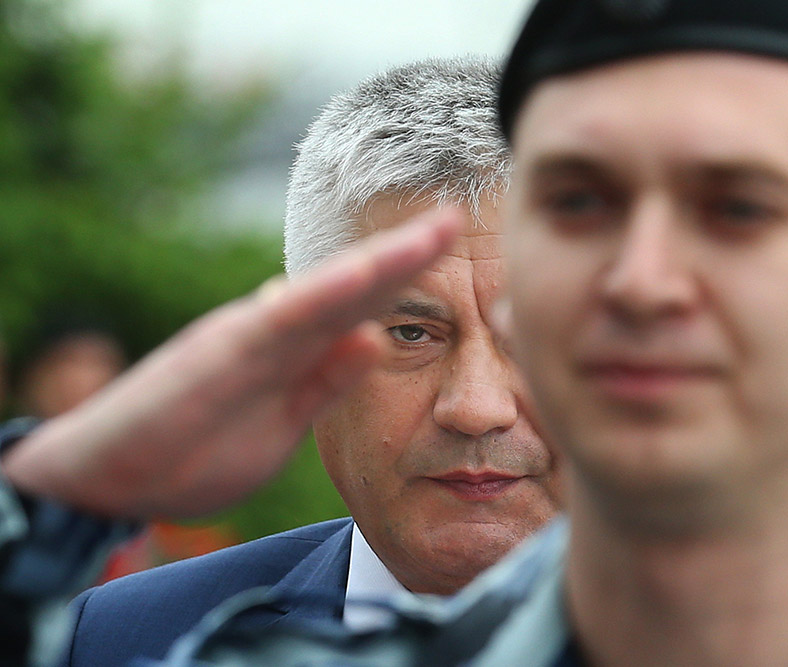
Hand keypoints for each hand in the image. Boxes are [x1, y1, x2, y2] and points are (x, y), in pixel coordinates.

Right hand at [1, 210, 459, 517]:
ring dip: (380, 262)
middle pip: (352, 285)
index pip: (360, 307)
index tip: (456, 256)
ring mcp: (247, 337)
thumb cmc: (194, 449)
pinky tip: (358, 275)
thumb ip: (326, 381)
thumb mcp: (284, 423)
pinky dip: (318, 296)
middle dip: (407, 254)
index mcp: (293, 349)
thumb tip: (376, 339)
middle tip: (456, 217)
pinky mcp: (218, 355)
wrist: (108, 477)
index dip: (408, 280)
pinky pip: (277, 321)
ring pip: (324, 291)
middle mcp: (274, 330)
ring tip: (432, 232)